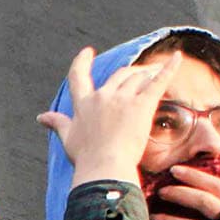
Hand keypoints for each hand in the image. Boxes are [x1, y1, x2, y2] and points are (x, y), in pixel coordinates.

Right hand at [34, 46, 172, 189]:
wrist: (105, 167)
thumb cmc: (86, 158)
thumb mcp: (69, 138)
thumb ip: (58, 123)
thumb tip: (42, 117)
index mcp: (84, 104)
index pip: (79, 76)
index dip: (82, 62)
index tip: (87, 52)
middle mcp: (102, 96)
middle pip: (118, 75)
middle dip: (130, 72)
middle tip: (140, 73)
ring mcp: (123, 99)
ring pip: (137, 77)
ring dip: (147, 73)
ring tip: (156, 71)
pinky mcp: (142, 105)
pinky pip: (158, 81)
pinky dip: (169, 68)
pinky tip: (177, 58)